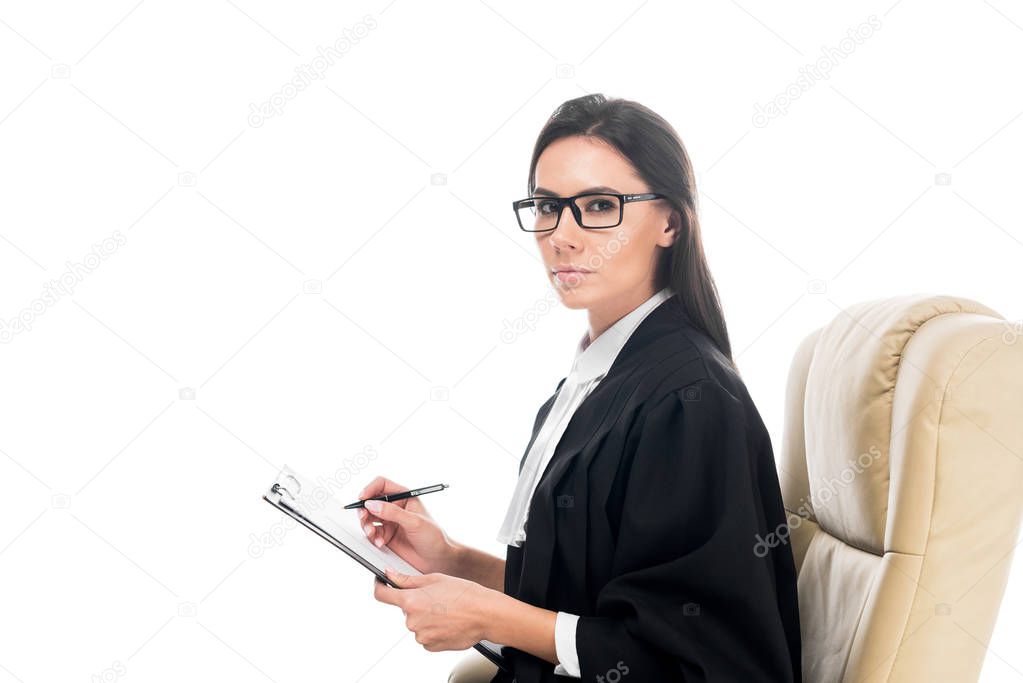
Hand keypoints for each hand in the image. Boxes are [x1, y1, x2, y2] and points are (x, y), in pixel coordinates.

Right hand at [355, 476, 458, 574]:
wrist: (437, 559)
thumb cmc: (433, 536)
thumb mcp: (414, 521)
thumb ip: (392, 512)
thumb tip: (372, 504)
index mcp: (404, 496)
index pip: (382, 485)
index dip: (370, 489)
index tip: (363, 498)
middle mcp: (395, 507)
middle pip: (371, 501)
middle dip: (364, 510)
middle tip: (364, 518)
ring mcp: (390, 521)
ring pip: (369, 518)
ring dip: (367, 525)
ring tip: (373, 534)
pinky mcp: (386, 536)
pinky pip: (372, 533)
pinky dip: (372, 537)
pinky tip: (380, 543)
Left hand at [373, 568, 493, 651]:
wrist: (485, 614)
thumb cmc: (465, 594)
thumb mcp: (435, 579)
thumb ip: (407, 579)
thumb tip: (390, 575)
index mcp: (411, 601)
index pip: (382, 595)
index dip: (379, 587)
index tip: (381, 584)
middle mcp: (412, 621)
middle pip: (405, 609)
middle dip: (416, 603)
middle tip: (436, 598)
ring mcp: (421, 635)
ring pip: (416, 623)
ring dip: (426, 617)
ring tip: (446, 610)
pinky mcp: (430, 646)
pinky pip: (425, 635)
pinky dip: (433, 629)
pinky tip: (447, 621)